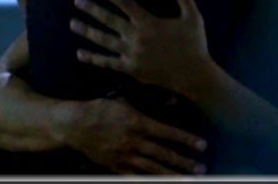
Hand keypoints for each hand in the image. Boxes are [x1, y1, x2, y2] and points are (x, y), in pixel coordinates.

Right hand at [65, 96, 207, 174]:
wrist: (75, 125)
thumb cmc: (101, 109)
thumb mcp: (124, 101)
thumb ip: (148, 103)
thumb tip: (173, 101)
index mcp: (137, 122)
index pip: (167, 132)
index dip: (186, 139)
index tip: (203, 145)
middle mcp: (133, 141)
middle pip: (163, 154)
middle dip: (184, 162)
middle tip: (201, 169)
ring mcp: (124, 156)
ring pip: (152, 168)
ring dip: (171, 175)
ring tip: (187, 180)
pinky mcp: (115, 166)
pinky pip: (135, 177)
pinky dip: (148, 181)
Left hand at [70, 0, 213, 93]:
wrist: (194, 76)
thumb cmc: (194, 44)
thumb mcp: (192, 17)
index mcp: (149, 22)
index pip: (124, 2)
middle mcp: (137, 37)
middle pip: (108, 20)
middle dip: (91, 9)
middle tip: (76, 0)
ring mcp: (132, 54)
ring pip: (104, 41)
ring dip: (87, 31)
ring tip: (72, 23)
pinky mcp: (131, 69)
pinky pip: (108, 62)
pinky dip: (93, 58)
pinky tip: (80, 53)